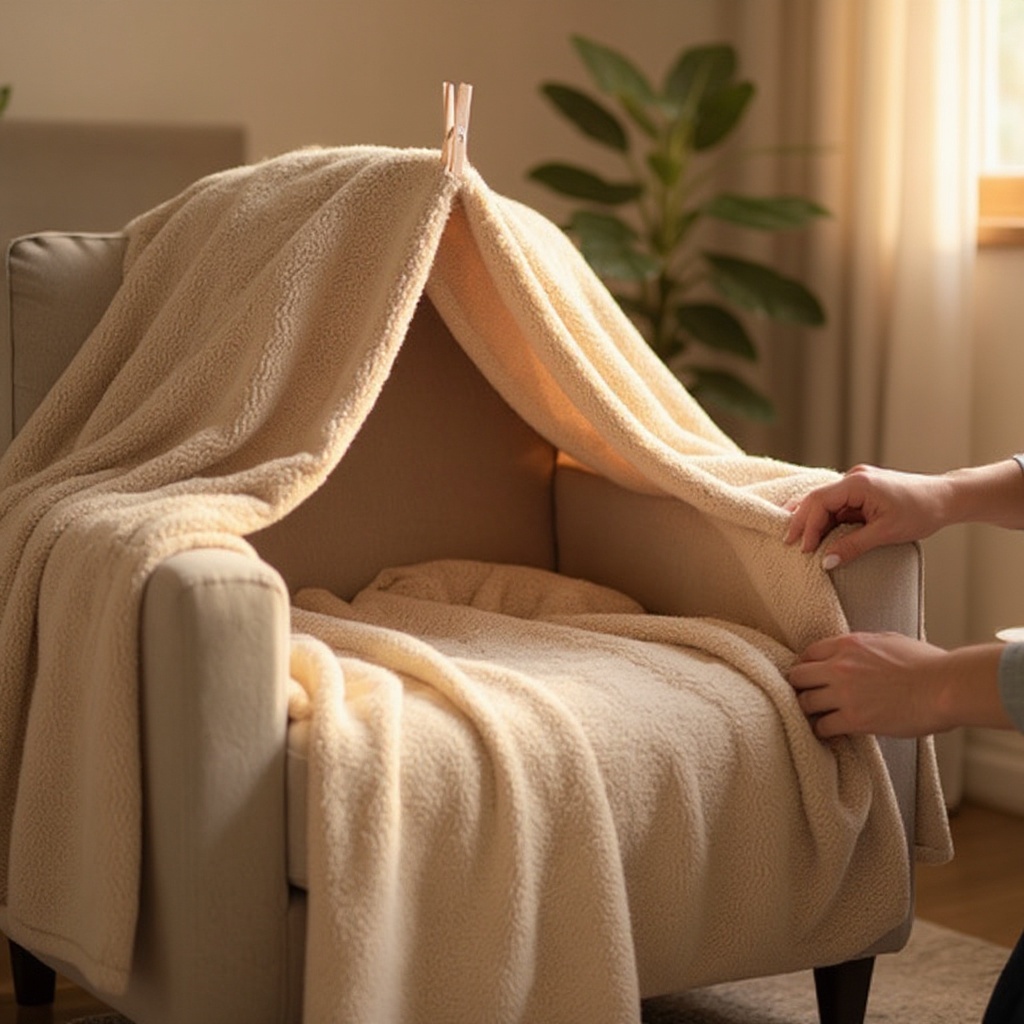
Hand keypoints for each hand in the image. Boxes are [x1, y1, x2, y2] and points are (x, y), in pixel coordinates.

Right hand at [784, 464, 949, 567]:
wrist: (947, 498)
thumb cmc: (922, 511)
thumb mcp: (886, 533)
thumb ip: (853, 546)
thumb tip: (826, 562)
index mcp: (857, 483)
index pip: (819, 501)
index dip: (808, 525)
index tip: (805, 549)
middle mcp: (853, 478)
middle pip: (816, 498)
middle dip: (801, 521)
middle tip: (788, 543)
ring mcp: (857, 482)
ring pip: (824, 501)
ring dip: (812, 520)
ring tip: (797, 538)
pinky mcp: (863, 490)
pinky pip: (837, 504)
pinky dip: (826, 518)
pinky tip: (818, 531)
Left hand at [787, 632, 950, 738]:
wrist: (945, 687)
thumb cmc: (927, 663)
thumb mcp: (889, 640)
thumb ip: (863, 646)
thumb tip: (853, 652)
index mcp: (849, 644)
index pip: (808, 654)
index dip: (807, 667)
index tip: (810, 678)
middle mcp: (840, 667)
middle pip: (797, 677)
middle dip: (799, 687)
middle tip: (808, 697)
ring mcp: (845, 694)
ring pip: (804, 703)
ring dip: (809, 711)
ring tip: (817, 716)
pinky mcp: (855, 719)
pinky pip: (822, 727)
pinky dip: (822, 731)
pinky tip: (830, 732)